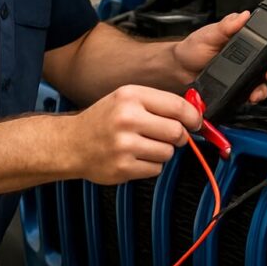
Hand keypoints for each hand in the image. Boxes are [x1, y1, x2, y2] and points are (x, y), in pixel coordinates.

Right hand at [68, 85, 202, 183]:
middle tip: (170, 136)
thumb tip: (193, 112)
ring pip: (168, 152)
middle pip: (176, 131)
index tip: (195, 121)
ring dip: (163, 151)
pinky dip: (151, 165)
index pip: (176, 106)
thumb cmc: (103, 120)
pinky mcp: (123, 167)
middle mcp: (127, 118)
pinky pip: (155, 169)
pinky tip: (135, 157)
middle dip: (179, 136)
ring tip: (145, 145)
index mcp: (130, 96)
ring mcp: (124, 145)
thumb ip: (158, 102)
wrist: (71, 143)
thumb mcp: (126, 99)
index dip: (193, 116)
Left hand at [172, 11, 266, 102]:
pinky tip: (247, 97)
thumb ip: (227, 25)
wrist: (180, 70)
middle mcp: (248, 60)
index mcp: (246, 42)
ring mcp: (244, 76)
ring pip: (263, 84)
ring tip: (256, 91)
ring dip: (263, 89)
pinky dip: (250, 98)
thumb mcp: (210, 33)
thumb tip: (243, 16)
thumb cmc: (194, 48)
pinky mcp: (237, 91)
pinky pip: (249, 96)